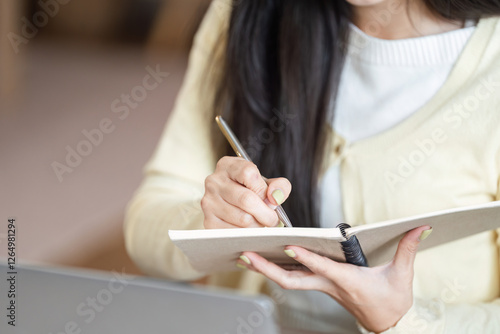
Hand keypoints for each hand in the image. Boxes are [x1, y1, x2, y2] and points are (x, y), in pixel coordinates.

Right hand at [202, 156, 291, 228]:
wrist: (230, 203)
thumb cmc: (250, 191)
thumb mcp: (266, 183)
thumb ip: (279, 186)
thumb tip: (275, 197)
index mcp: (228, 166)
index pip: (248, 173)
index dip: (263, 189)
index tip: (270, 200)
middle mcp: (214, 181)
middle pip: (246, 199)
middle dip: (265, 213)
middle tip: (272, 219)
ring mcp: (208, 201)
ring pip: (242, 219)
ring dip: (257, 225)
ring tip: (260, 223)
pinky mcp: (208, 221)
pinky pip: (234, 232)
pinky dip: (246, 235)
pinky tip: (248, 229)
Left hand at [237, 225, 432, 332]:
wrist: (387, 324)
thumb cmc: (392, 301)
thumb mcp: (403, 276)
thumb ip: (408, 250)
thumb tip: (420, 227)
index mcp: (348, 281)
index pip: (323, 269)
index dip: (305, 257)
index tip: (289, 246)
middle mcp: (329, 285)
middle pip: (292, 279)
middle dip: (267, 268)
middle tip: (246, 254)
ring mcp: (322, 287)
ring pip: (288, 279)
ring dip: (266, 268)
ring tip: (245, 254)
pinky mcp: (321, 286)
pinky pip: (294, 277)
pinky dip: (278, 268)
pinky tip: (265, 260)